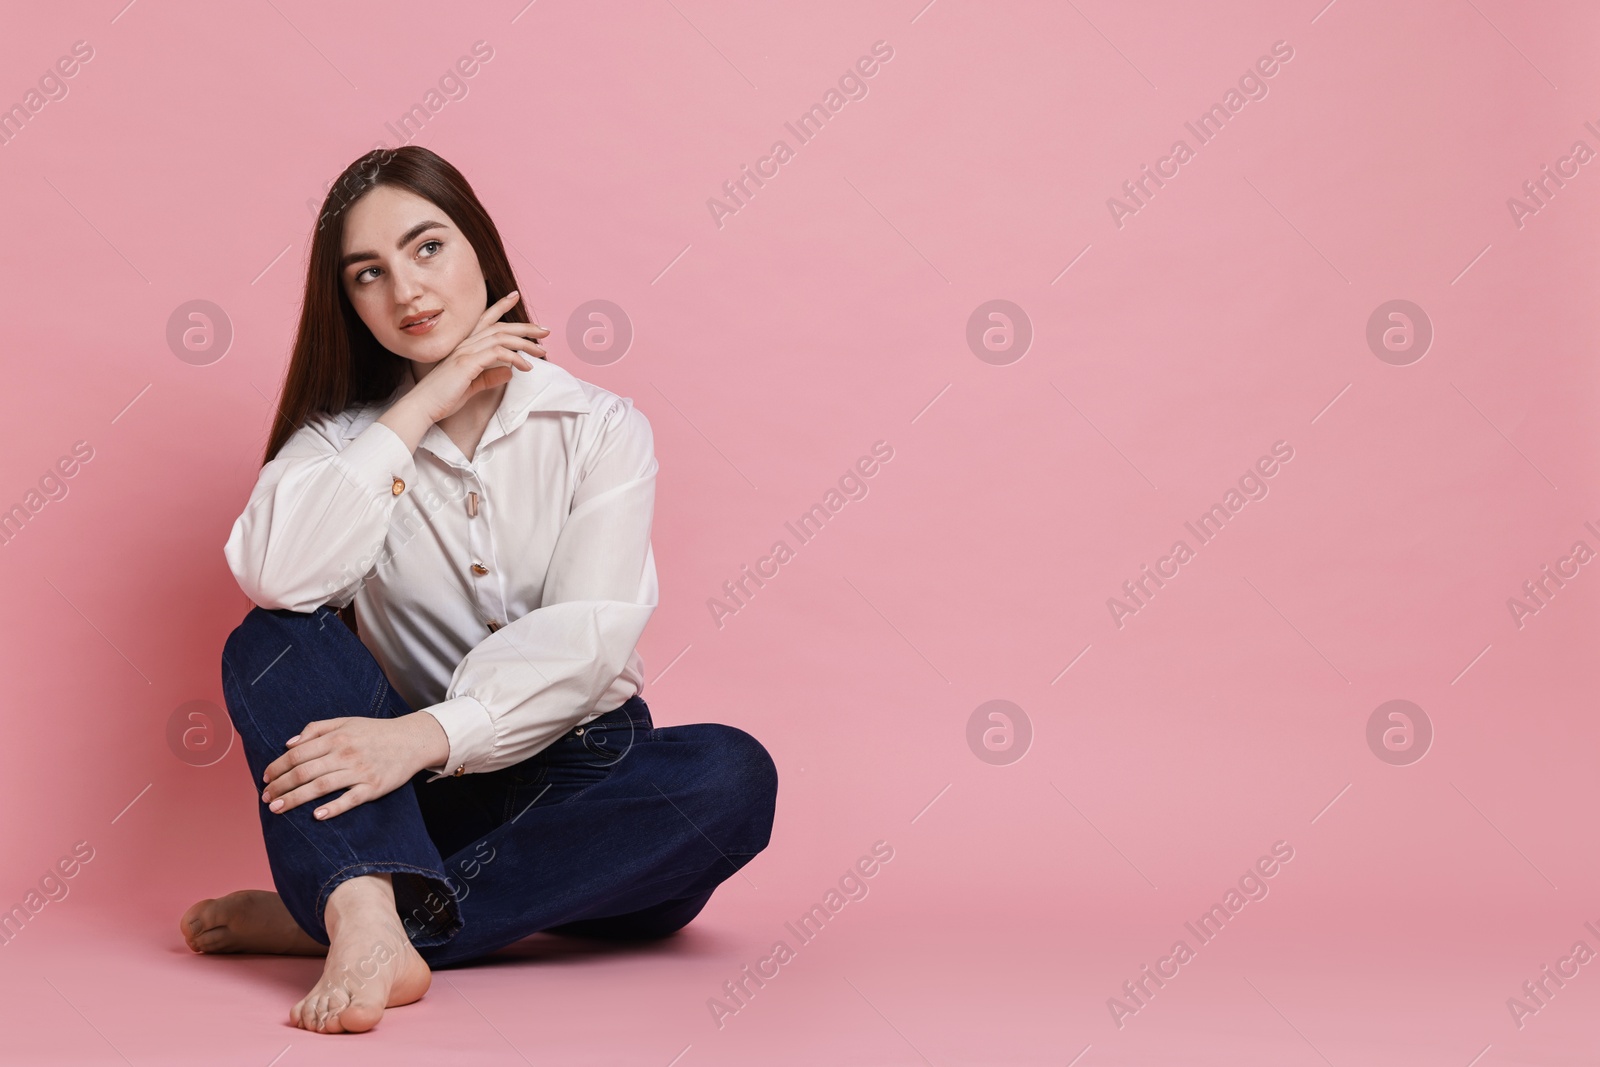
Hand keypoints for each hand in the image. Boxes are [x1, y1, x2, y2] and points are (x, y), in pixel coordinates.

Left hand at [261, 712, 450, 820]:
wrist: (412, 740)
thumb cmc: (375, 732)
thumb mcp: (346, 721)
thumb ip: (316, 728)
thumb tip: (289, 743)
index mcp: (337, 737)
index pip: (298, 753)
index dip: (278, 767)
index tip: (265, 778)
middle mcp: (346, 754)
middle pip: (305, 772)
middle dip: (281, 786)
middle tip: (266, 798)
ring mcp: (360, 772)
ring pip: (320, 787)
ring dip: (295, 799)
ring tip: (277, 808)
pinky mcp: (373, 788)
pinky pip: (349, 800)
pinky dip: (332, 808)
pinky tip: (316, 816)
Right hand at [405, 290, 550, 423]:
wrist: (423, 406)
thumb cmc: (443, 397)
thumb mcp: (472, 386)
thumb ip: (490, 377)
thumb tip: (509, 372)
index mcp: (465, 346)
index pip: (485, 320)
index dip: (500, 306)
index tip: (515, 296)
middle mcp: (465, 344)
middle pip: (499, 326)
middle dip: (524, 327)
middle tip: (545, 331)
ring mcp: (465, 351)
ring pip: (501, 337)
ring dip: (525, 343)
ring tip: (541, 351)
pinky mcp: (467, 363)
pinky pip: (498, 353)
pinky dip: (515, 358)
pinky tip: (526, 367)